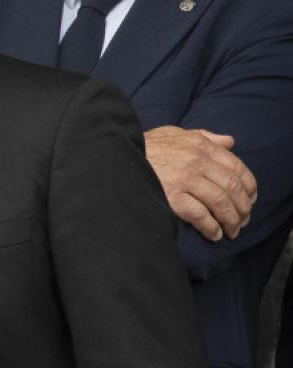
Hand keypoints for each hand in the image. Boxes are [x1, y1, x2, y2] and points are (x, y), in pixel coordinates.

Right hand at [144, 126, 256, 240]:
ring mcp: (184, 180)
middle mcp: (197, 162)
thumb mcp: (176, 133)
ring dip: (231, 221)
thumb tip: (229, 141)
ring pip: (220, 203)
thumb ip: (204, 136)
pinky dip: (211, 227)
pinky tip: (214, 234)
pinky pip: (200, 215)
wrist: (116, 155)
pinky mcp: (171, 197)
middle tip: (243, 221)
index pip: (237, 168)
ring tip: (231, 231)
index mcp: (201, 146)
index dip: (249, 187)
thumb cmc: (146, 146)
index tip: (250, 200)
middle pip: (232, 188)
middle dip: (243, 208)